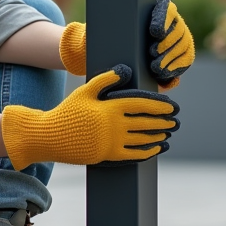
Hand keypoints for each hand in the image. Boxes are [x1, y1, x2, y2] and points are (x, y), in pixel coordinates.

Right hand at [0, 64, 177, 169]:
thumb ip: (105, 80)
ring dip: (158, 136)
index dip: (159, 105)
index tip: (172, 106)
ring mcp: (111, 141)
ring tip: (169, 133)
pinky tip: (156, 148)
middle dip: (163, 121)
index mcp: (109, 107)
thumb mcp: (84, 91)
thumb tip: (124, 70)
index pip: (141, 104)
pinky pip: (134, 154)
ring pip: (143, 139)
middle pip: (146, 122)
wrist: (50, 136)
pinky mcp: (107, 155)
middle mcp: (113, 125)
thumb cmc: (67, 111)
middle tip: (176, 121)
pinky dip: (148, 151)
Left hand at [58, 0, 195, 88]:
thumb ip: (93, 31)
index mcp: (152, 9)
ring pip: (184, 46)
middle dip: (168, 42)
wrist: (105, 56)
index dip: (163, 18)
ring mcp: (175, 41)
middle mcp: (168, 23)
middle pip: (178, 29)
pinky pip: (184, 63)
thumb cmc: (99, 40)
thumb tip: (86, 32)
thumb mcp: (95, 32)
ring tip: (155, 68)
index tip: (153, 31)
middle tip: (152, 52)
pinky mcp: (177, 58)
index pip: (166, 8)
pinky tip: (166, 77)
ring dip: (172, 58)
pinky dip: (176, 70)